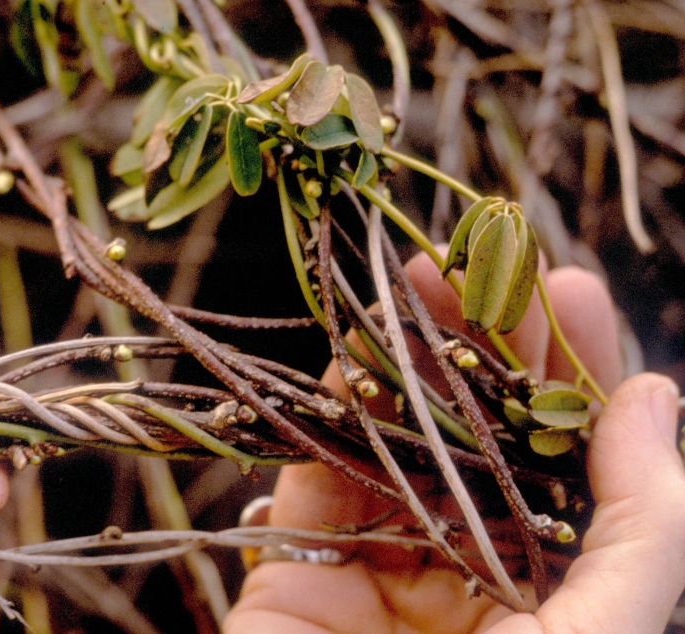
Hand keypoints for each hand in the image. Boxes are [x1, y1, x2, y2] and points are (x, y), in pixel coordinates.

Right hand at [225, 256, 684, 633]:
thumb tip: (656, 397)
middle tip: (468, 260)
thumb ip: (649, 524)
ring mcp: (387, 562)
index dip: (574, 368)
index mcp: (561, 584)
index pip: (577, 456)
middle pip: (482, 432)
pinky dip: (329, 418)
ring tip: (408, 287)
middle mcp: (477, 565)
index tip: (564, 286)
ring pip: (398, 439)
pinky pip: (317, 475)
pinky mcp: (303, 565)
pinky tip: (349, 366)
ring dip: (401, 362)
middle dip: (478, 344)